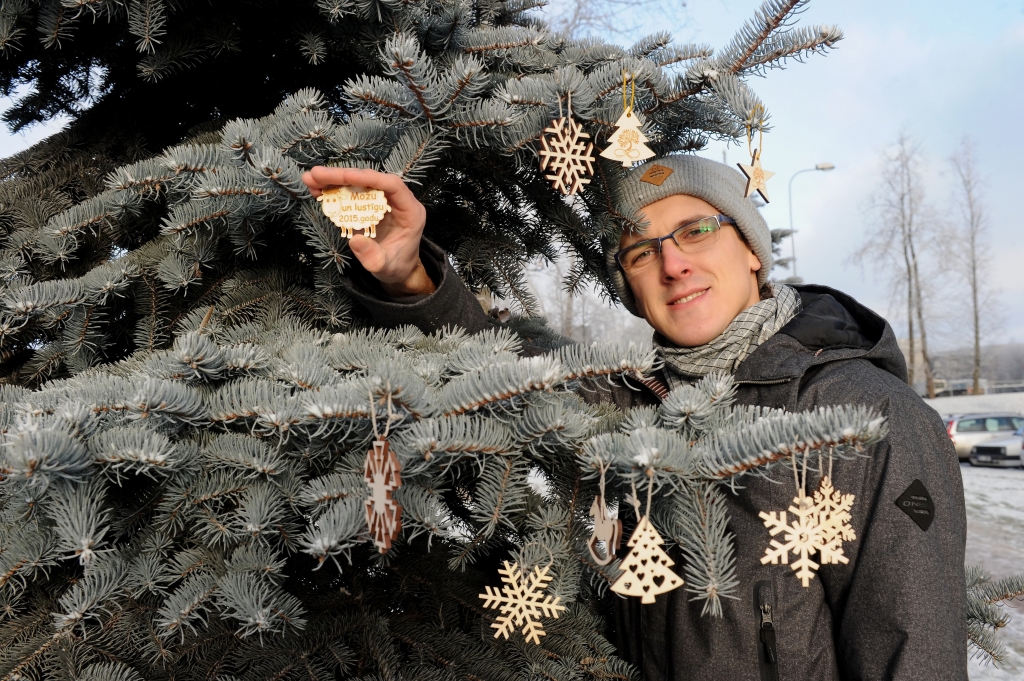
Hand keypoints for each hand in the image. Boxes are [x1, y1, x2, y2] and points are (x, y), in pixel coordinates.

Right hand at [301, 167, 435, 296]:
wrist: (397, 271)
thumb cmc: (396, 267)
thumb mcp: (385, 267)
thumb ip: (373, 256)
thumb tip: (355, 240)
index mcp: (410, 211)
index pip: (392, 185)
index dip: (369, 178)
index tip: (346, 176)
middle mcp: (396, 201)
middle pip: (370, 179)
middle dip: (343, 176)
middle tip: (317, 174)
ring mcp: (381, 201)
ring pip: (358, 183)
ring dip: (333, 180)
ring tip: (310, 180)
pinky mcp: (368, 205)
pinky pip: (351, 193)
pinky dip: (333, 190)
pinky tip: (316, 190)